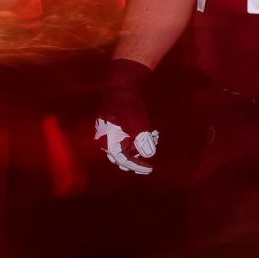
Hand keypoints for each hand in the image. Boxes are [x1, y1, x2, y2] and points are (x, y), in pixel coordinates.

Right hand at [95, 59, 158, 174]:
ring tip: (153, 135)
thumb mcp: (138, 127)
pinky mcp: (111, 127)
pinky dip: (135, 138)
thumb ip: (142, 143)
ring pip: (124, 147)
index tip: (149, 169)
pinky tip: (148, 131)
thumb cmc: (128, 108)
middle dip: (138, 157)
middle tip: (149, 160)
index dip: (137, 166)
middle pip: (122, 157)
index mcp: (109, 143)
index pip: (124, 161)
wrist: (120, 89)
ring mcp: (107, 134)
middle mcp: (105, 141)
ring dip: (139, 145)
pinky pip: (123, 138)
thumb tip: (148, 155)